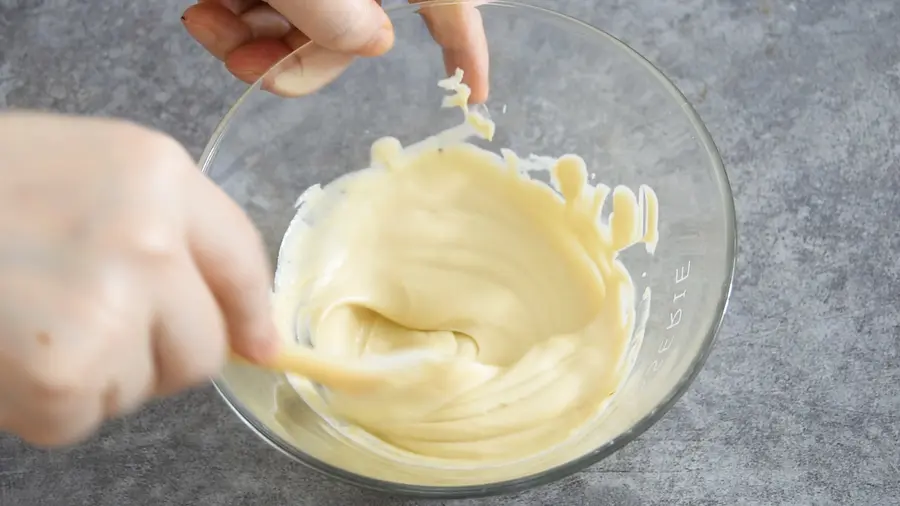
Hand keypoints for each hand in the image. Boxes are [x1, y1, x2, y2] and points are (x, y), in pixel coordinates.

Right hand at [0, 113, 278, 446]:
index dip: (250, 314)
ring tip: (26, 321)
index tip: (259, 346)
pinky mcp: (62, 371)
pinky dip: (43, 405)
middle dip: (154, 352)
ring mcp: (110, 304)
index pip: (240, 261)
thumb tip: (248, 328)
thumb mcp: (79, 173)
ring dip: (95, 373)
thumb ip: (164, 229)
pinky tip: (4, 352)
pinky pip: (82, 418)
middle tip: (81, 322)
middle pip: (202, 345)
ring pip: (145, 386)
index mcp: (155, 172)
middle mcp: (149, 235)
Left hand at [181, 0, 489, 100]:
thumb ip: (344, 25)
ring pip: (304, 18)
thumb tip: (372, 44)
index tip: (474, 92)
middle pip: (353, 29)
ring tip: (205, 20)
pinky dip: (237, 9)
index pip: (450, 5)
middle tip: (242, 66)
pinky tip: (206, 7)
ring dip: (251, 36)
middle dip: (293, 58)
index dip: (467, 49)